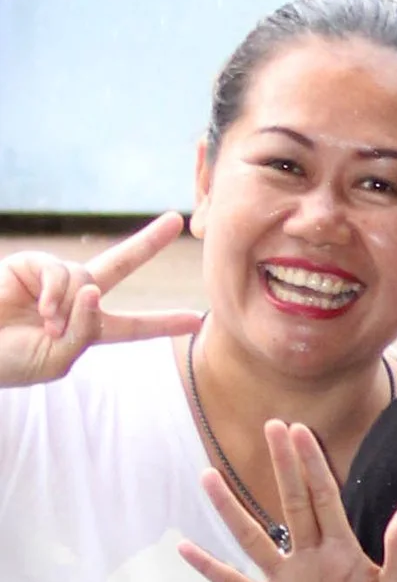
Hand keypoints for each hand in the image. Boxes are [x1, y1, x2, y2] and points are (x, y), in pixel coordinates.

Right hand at [0, 214, 199, 389]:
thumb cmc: (12, 361)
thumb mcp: (58, 358)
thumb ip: (83, 330)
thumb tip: (94, 290)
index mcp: (86, 330)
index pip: (131, 326)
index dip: (161, 322)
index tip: (195, 319)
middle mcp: (75, 299)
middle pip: (119, 266)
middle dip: (147, 243)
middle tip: (176, 220)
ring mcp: (53, 280)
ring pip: (85, 278)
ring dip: (70, 306)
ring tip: (48, 326)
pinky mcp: (30, 264)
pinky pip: (60, 272)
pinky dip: (56, 292)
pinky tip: (42, 310)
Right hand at [177, 421, 396, 581]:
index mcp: (341, 547)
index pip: (323, 497)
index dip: (312, 465)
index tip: (299, 431)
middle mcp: (308, 554)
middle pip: (291, 502)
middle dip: (282, 465)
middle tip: (271, 425)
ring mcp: (285, 578)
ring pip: (252, 537)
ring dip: (230, 509)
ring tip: (208, 476)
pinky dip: (210, 567)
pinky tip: (184, 548)